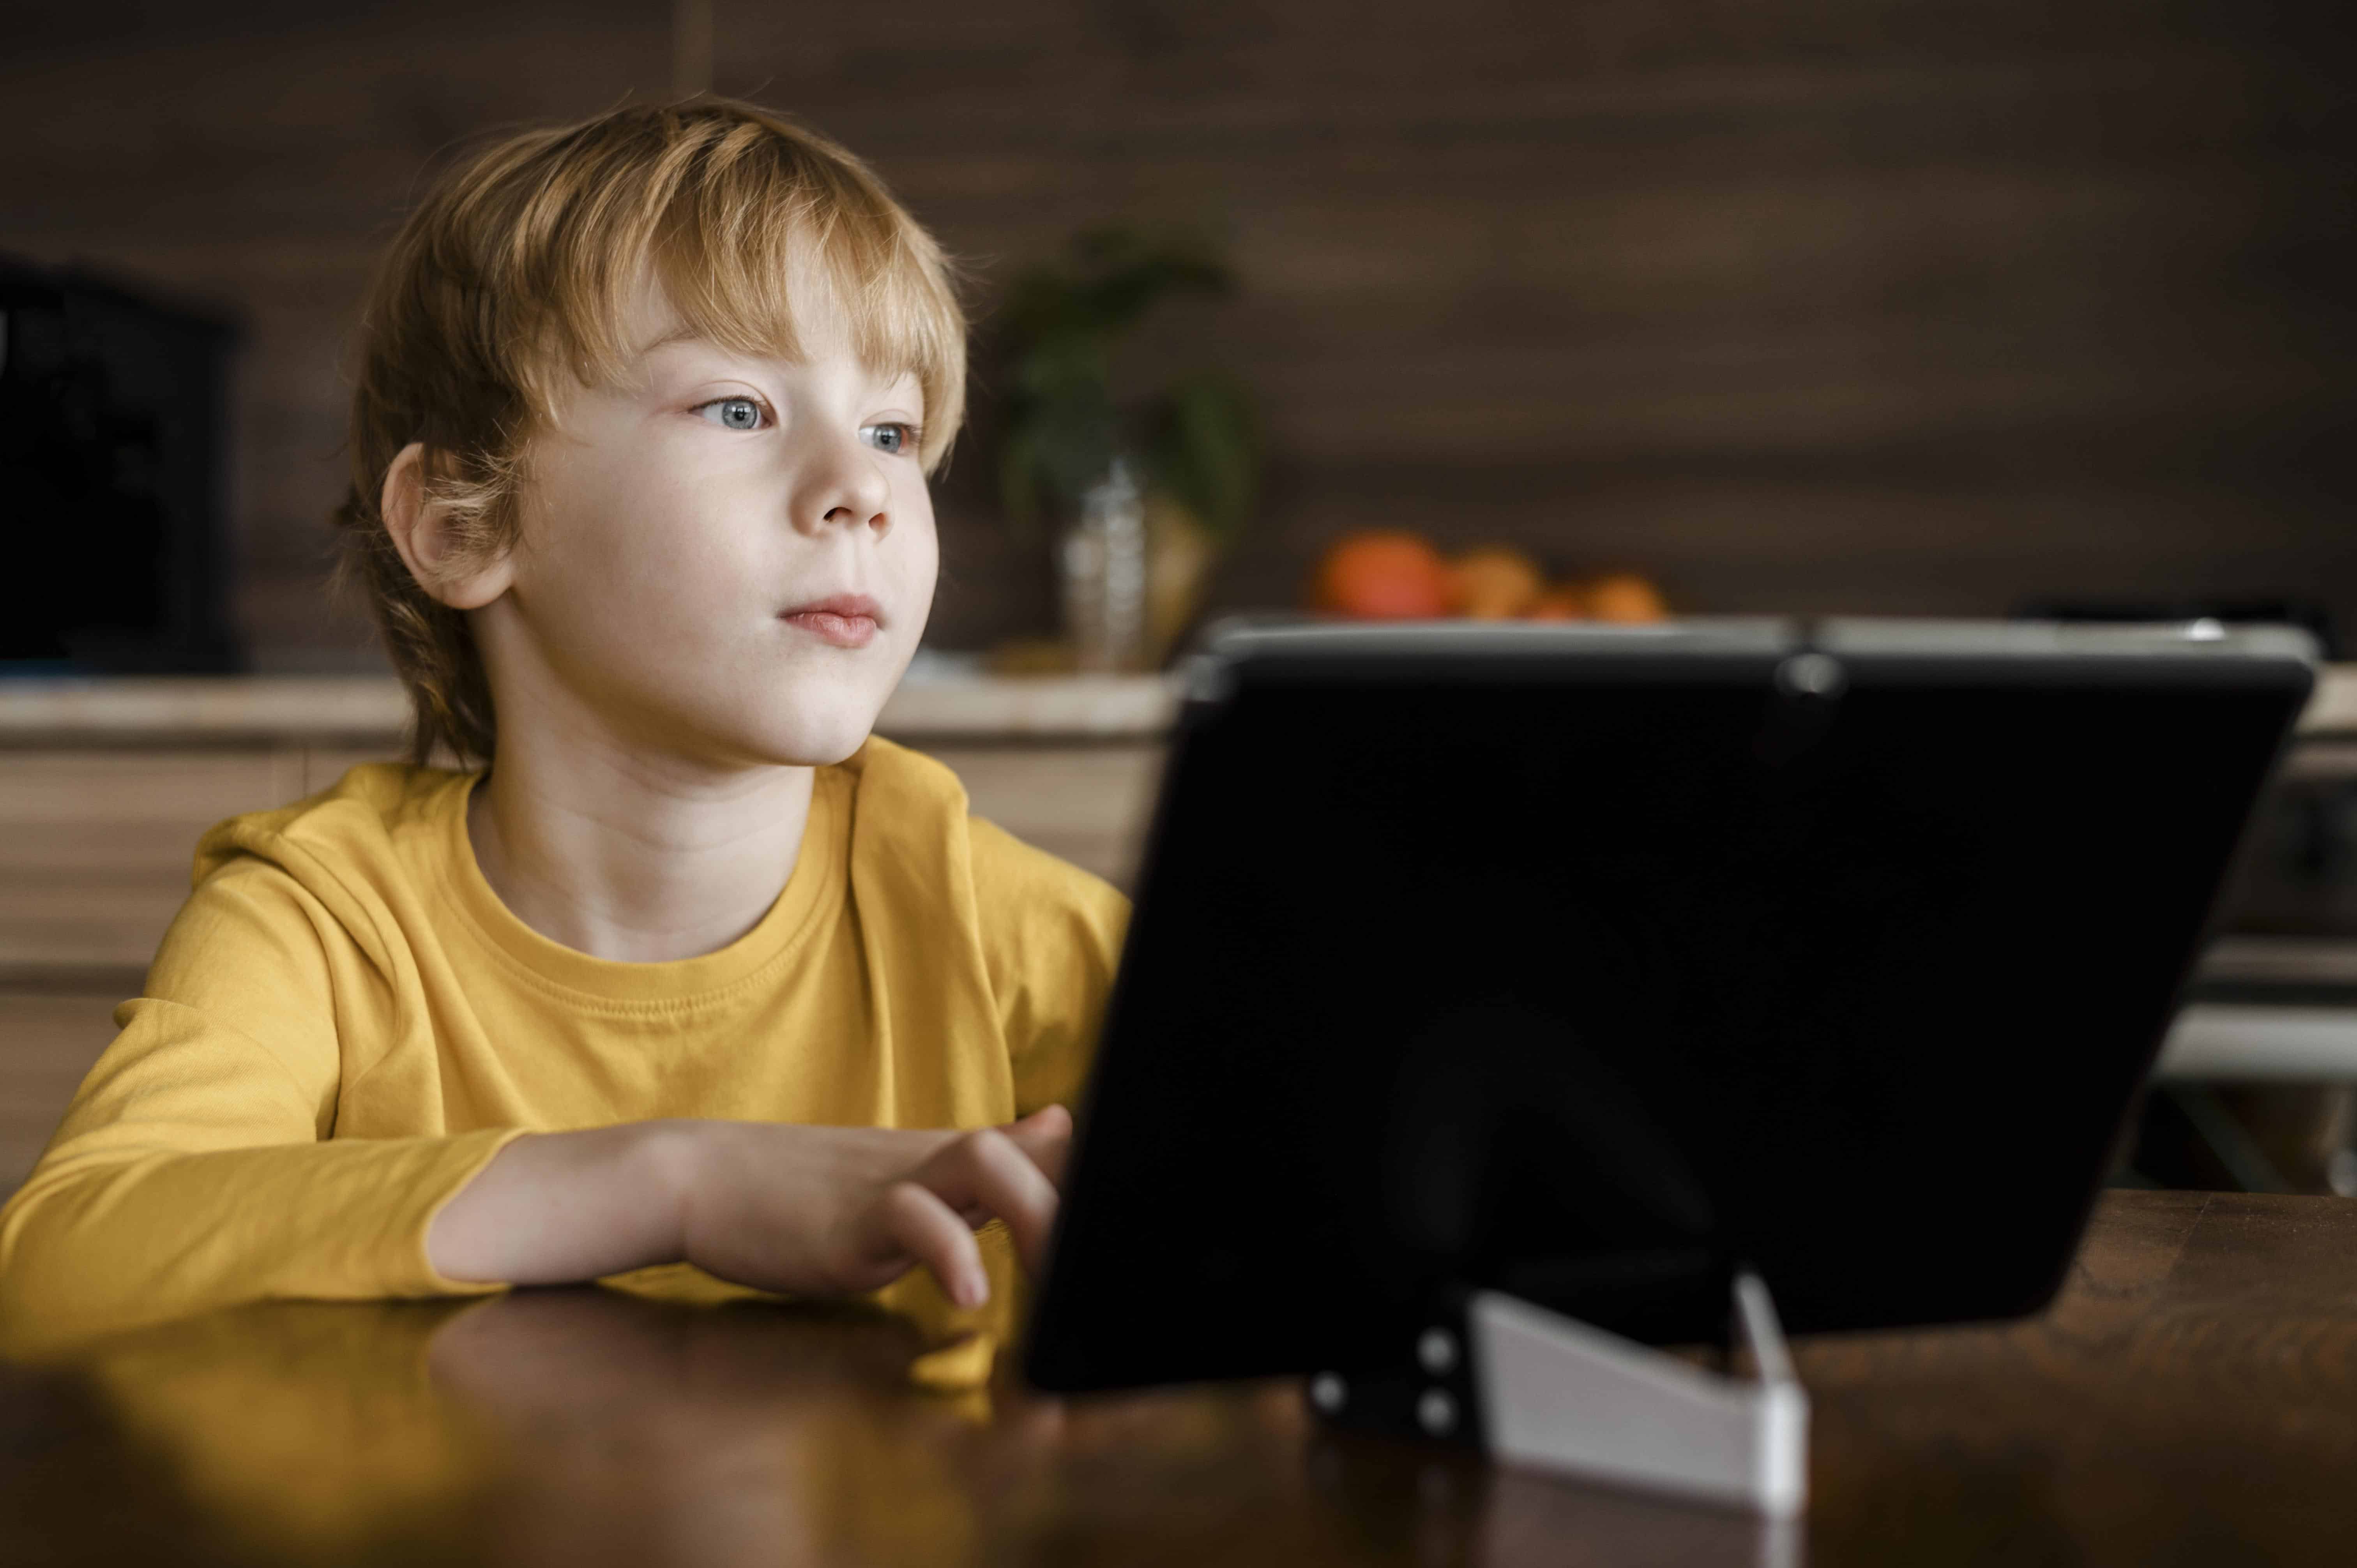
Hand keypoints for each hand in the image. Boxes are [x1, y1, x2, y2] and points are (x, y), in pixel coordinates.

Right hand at [677, 1105, 1070, 1308]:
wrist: (701, 1177)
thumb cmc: (805, 1189)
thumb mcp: (912, 1169)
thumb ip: (991, 1156)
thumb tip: (1063, 1121)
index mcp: (954, 1158)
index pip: (1053, 1147)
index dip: (1101, 1178)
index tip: (1135, 1229)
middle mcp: (935, 1162)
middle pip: (1037, 1152)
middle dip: (1083, 1205)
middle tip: (1108, 1269)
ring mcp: (892, 1186)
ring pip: (986, 1165)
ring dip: (1036, 1215)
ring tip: (1057, 1277)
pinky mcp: (849, 1222)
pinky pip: (912, 1221)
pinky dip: (949, 1254)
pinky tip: (967, 1295)